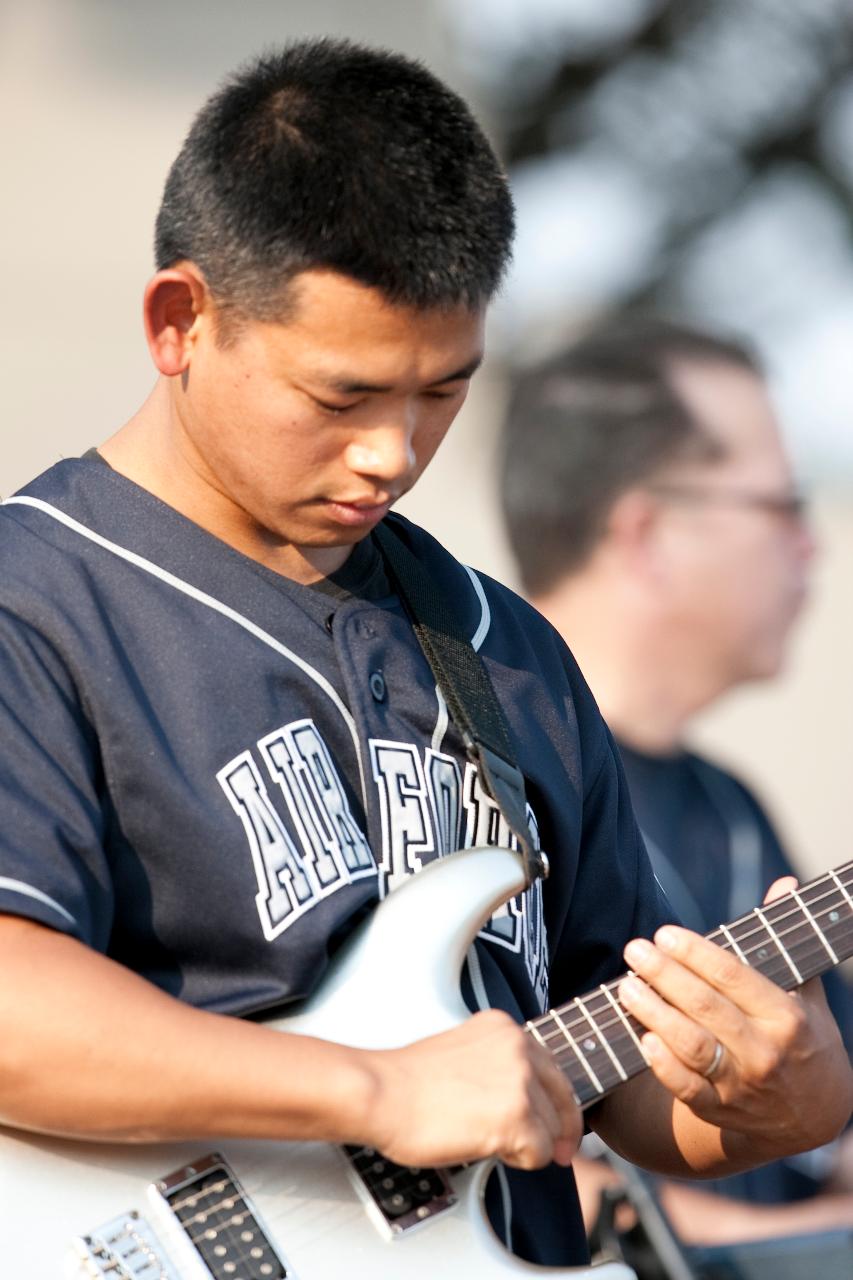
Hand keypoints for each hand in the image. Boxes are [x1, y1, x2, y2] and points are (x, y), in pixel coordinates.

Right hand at [360, 1009, 581, 1170]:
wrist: (382, 1093)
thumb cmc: (408, 1082)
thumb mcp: (464, 1052)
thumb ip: (498, 1064)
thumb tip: (525, 1099)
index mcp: (505, 1028)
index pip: (551, 1068)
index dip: (557, 1103)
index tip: (560, 1125)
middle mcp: (519, 1047)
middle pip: (562, 1098)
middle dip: (560, 1130)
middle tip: (558, 1154)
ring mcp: (520, 1080)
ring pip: (552, 1129)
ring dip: (529, 1145)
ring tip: (488, 1139)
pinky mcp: (518, 1116)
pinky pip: (540, 1153)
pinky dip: (520, 1161)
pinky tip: (488, 1148)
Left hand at [617, 876, 852, 1160]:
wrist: (815, 1114)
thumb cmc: (805, 1037)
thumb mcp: (805, 990)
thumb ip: (785, 939)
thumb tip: (783, 883)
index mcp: (786, 1017)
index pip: (733, 976)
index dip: (695, 953)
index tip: (665, 934)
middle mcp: (764, 1051)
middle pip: (705, 1007)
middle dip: (664, 975)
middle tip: (634, 949)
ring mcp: (741, 1084)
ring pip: (691, 1045)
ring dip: (654, 1013)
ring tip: (627, 986)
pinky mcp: (720, 1109)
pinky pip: (686, 1088)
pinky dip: (662, 1064)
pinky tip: (642, 1037)